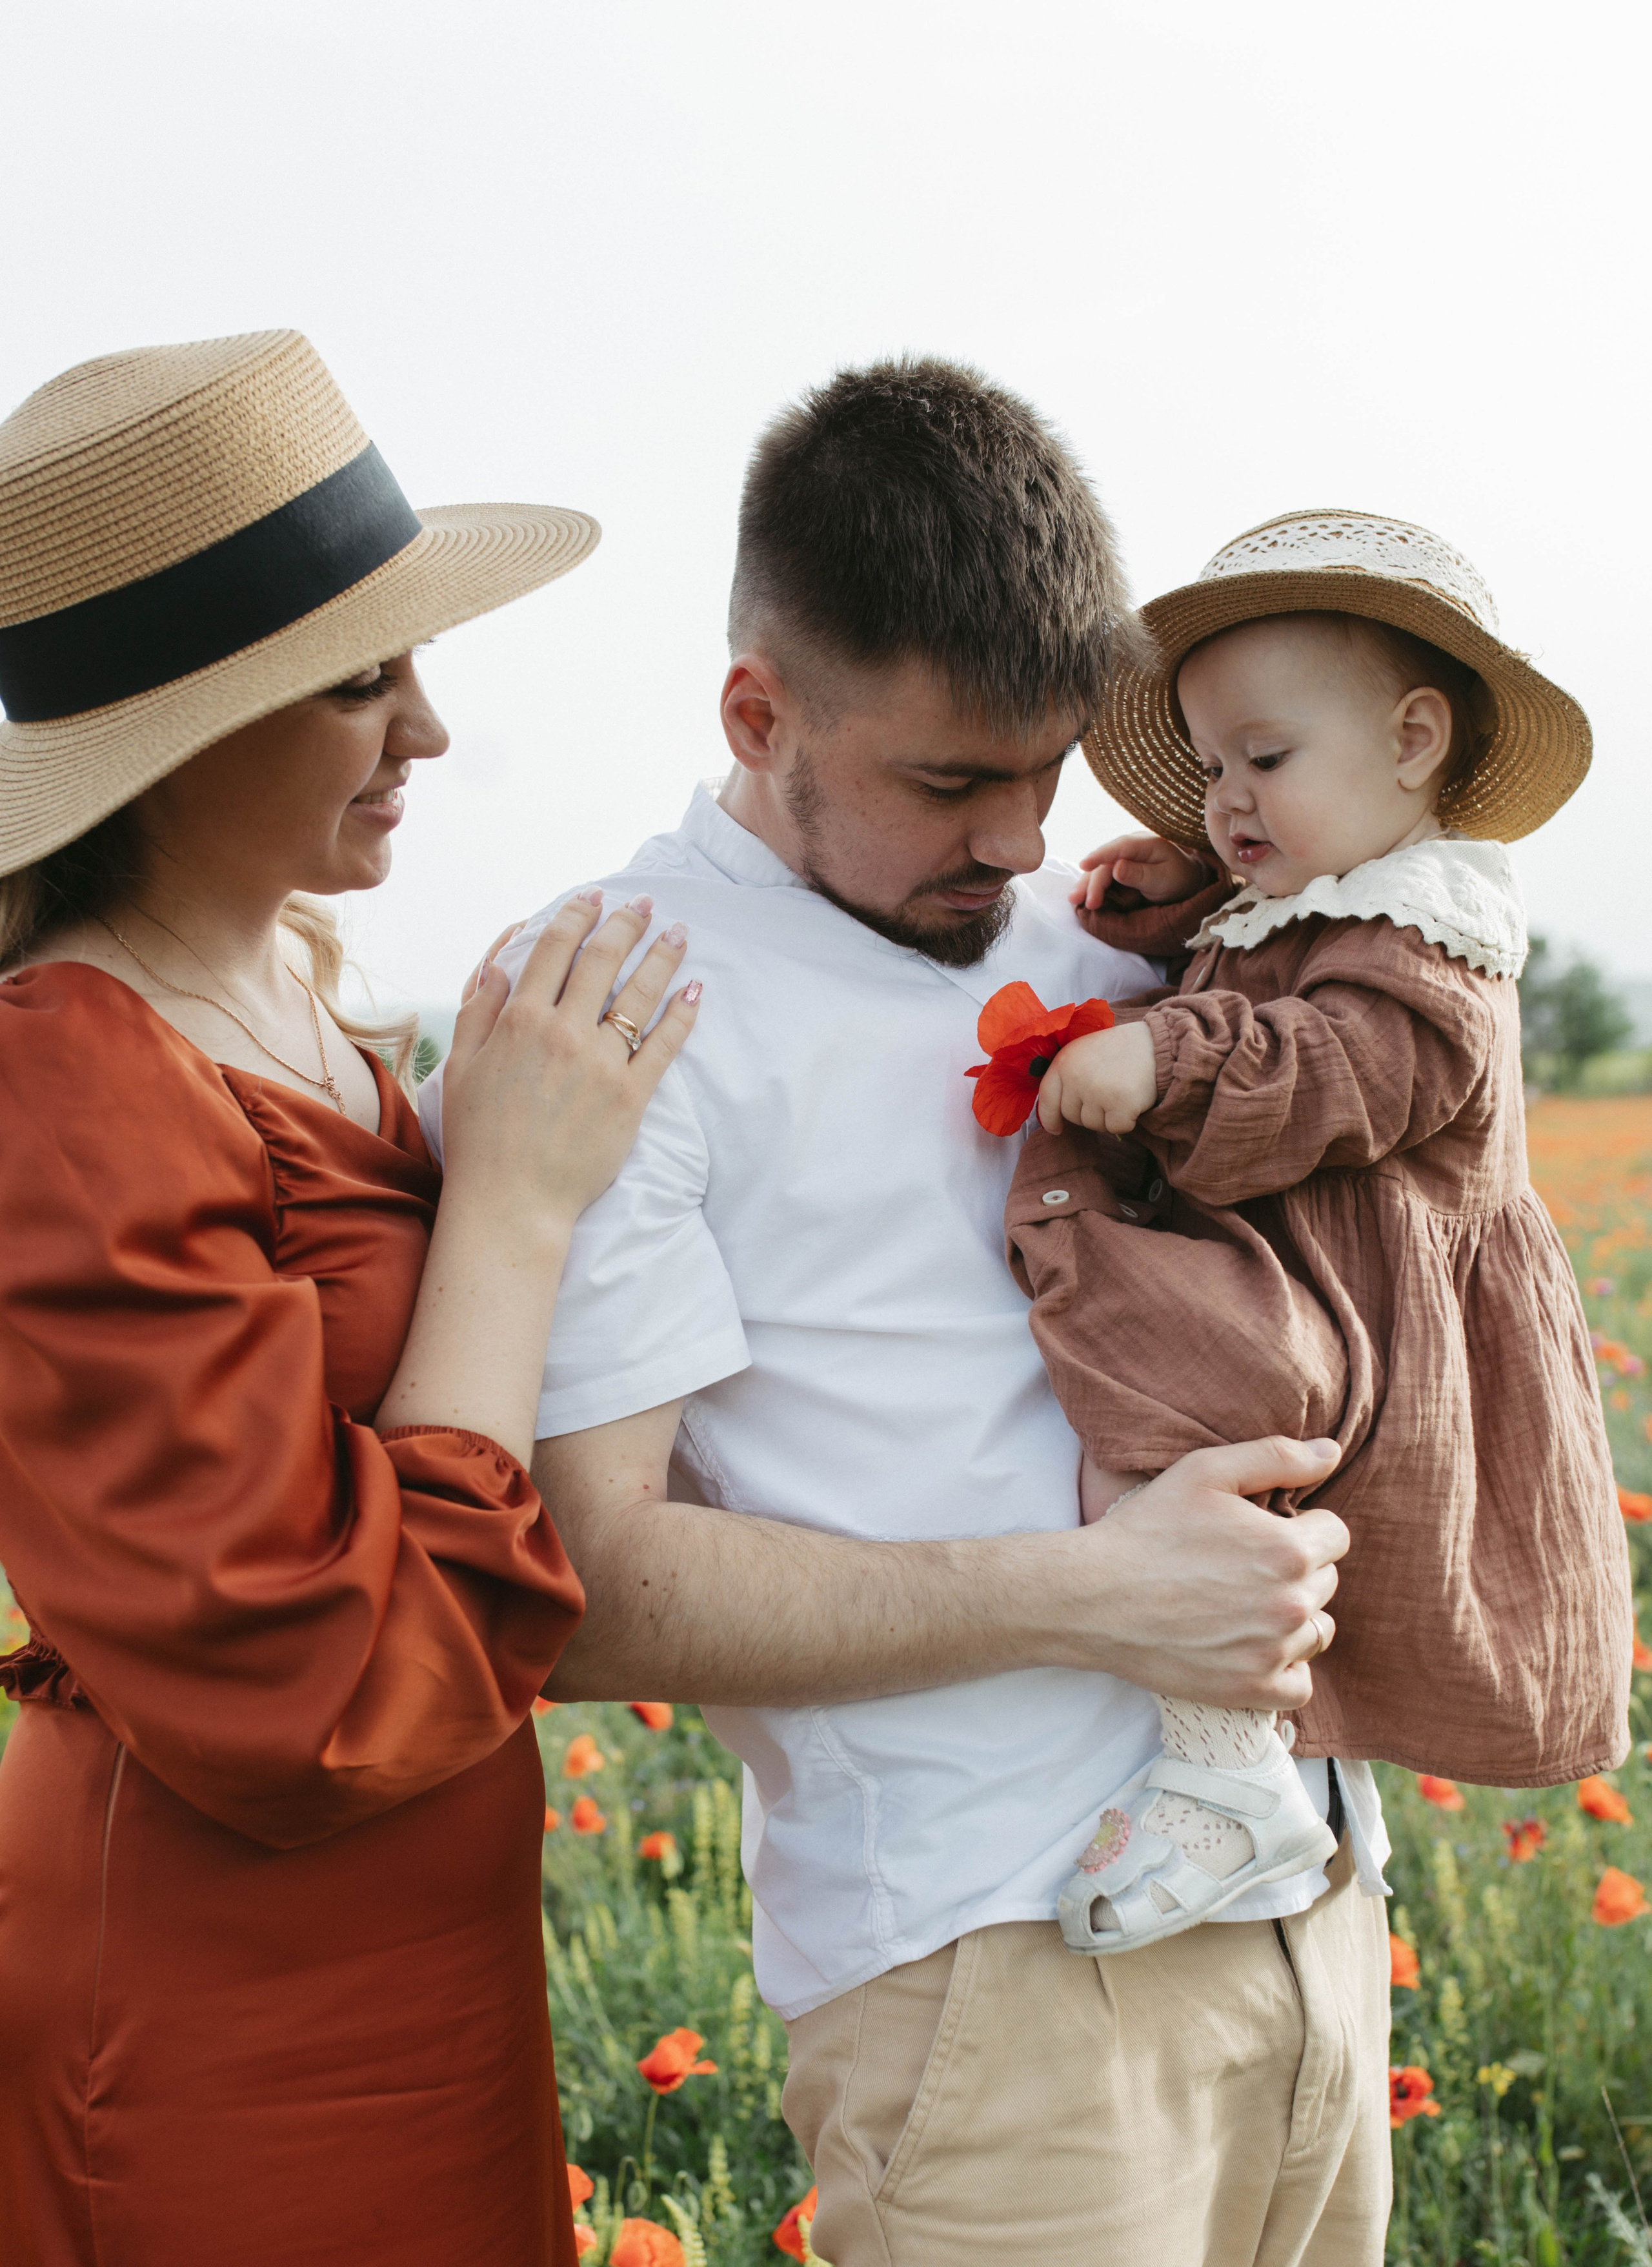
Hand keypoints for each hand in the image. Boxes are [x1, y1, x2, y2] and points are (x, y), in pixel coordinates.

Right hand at [440, 892, 699, 1231]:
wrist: (512, 1201)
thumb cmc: (479, 1139)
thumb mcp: (460, 1067)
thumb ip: (479, 1011)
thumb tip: (499, 966)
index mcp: (520, 1019)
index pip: (555, 949)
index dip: (577, 917)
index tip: (594, 897)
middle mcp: (564, 1032)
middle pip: (603, 961)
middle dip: (627, 924)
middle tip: (646, 904)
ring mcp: (602, 1063)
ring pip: (640, 994)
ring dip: (662, 956)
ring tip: (679, 933)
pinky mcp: (632, 1096)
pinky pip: (664, 1044)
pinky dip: (682, 1013)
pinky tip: (694, 989)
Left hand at [1035, 1021, 1156, 1133]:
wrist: (1156, 1044)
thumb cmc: (1119, 1051)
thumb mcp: (1084, 1053)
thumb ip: (1067, 1077)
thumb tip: (1053, 1117)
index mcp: (1064, 1062)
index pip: (1047, 1097)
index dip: (1049, 1117)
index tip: (1055, 1129)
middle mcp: (1076, 1077)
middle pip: (1072, 1116)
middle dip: (1089, 1112)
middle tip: (1108, 1092)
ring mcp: (1097, 1092)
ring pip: (1094, 1125)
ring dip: (1108, 1116)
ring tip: (1121, 1091)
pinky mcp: (1119, 1105)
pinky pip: (1116, 1128)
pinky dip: (1127, 1121)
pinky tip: (1133, 1100)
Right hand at [1056, 1437, 1347, 1709]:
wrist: (1093, 1597)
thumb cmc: (1147, 1528)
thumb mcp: (1205, 1471)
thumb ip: (1276, 1456)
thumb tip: (1331, 1451)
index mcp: (1287, 1549)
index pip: (1336, 1535)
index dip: (1303, 1526)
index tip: (1263, 1530)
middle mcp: (1290, 1604)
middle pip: (1326, 1581)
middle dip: (1296, 1568)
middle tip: (1243, 1564)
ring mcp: (1273, 1652)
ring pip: (1318, 1630)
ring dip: (1294, 1616)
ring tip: (1246, 1603)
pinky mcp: (1252, 1690)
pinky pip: (1301, 1684)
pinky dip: (1286, 1667)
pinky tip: (1253, 1646)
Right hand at [1071, 834, 1209, 911]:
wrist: (1187, 880)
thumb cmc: (1179, 879)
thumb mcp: (1164, 879)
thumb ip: (1141, 874)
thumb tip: (1116, 867)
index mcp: (1146, 843)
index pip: (1119, 847)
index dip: (1100, 855)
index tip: (1084, 865)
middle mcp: (1130, 846)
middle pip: (1106, 862)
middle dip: (1093, 882)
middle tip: (1088, 903)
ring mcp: (1123, 856)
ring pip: (1100, 868)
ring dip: (1086, 884)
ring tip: (1074, 900)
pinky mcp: (1119, 867)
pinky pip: (1103, 875)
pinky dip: (1092, 885)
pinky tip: (1081, 896)